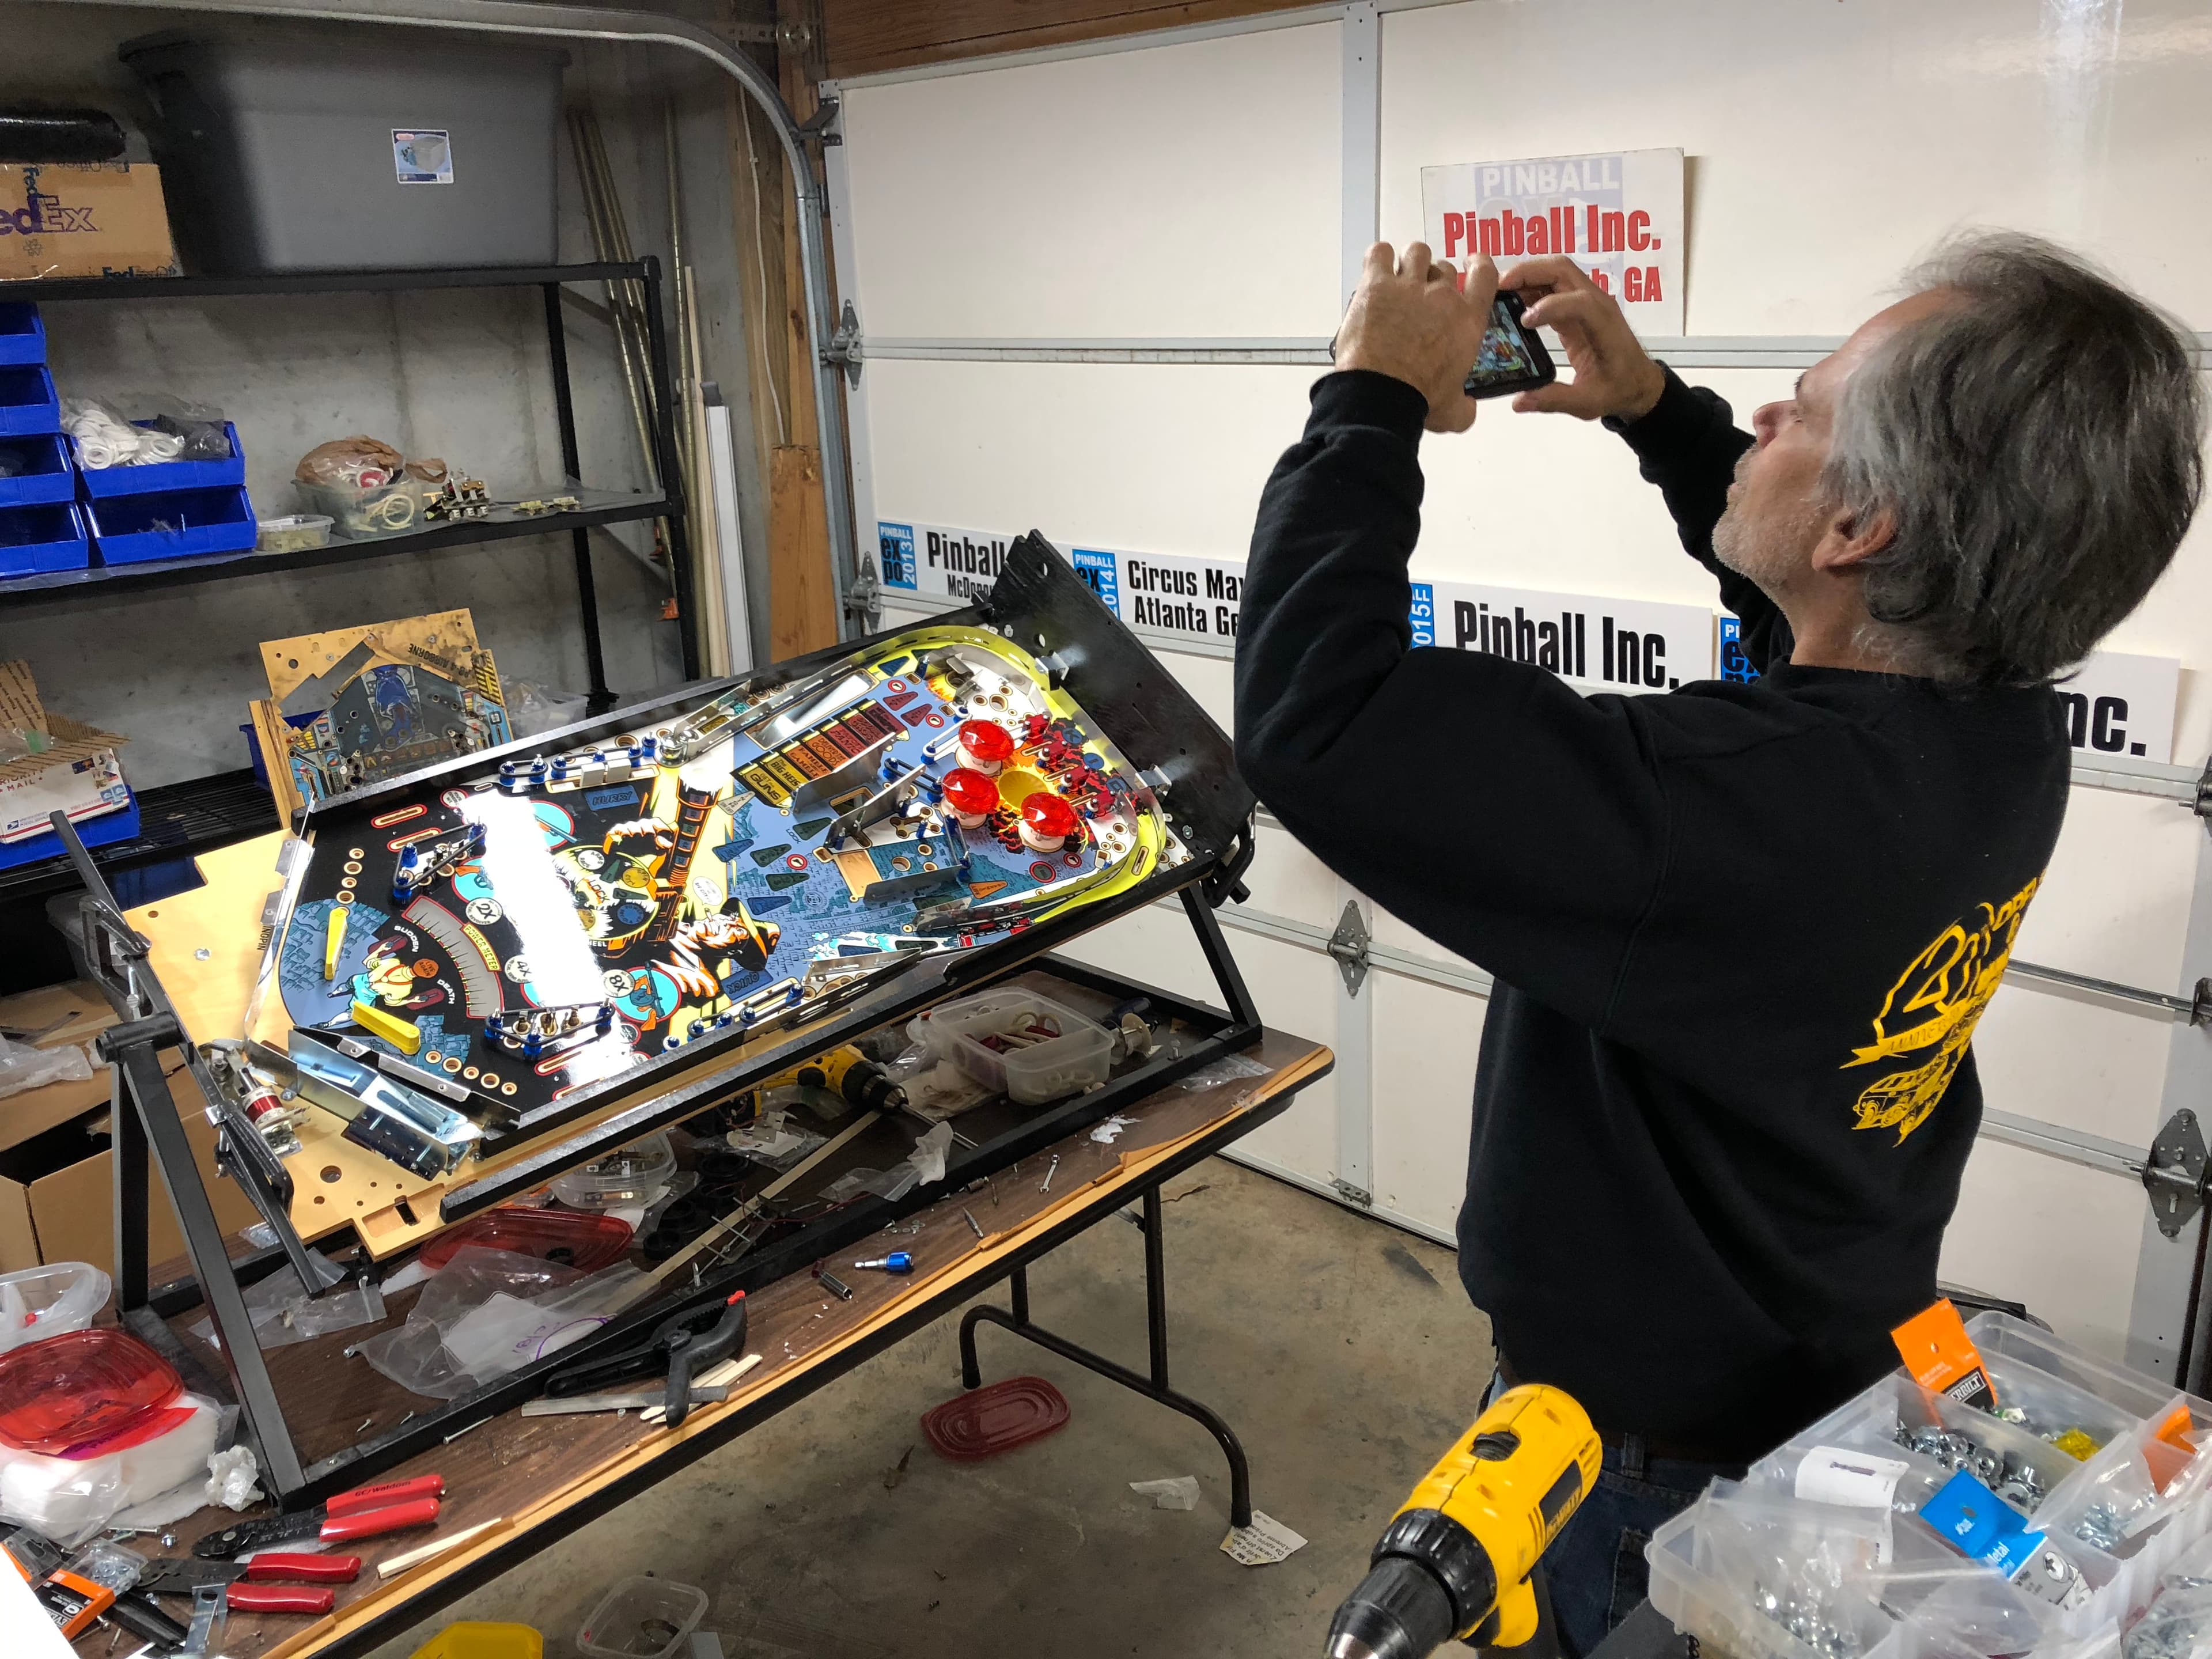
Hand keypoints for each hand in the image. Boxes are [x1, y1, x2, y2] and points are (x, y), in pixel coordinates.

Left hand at [1334, 242, 1496, 434]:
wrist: (1380, 394)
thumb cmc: (1416, 399)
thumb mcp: (1452, 410)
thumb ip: (1464, 406)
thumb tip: (1467, 409)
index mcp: (1467, 321)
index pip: (1485, 275)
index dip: (1478, 264)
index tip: (1472, 263)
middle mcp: (1442, 297)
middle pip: (1444, 267)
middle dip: (1434, 278)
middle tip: (1420, 295)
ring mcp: (1409, 286)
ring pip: (1416, 252)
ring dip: (1409, 262)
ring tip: (1399, 278)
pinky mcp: (1377, 285)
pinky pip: (1380, 253)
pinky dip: (1378, 257)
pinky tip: (1376, 270)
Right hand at [1498, 256, 1665, 420]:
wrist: (1638, 381)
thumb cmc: (1618, 389)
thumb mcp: (1588, 402)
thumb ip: (1554, 400)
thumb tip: (1518, 401)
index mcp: (1604, 326)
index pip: (1580, 302)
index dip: (1550, 306)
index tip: (1524, 322)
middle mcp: (1597, 304)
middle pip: (1562, 271)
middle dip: (1529, 273)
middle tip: (1498, 287)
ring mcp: (1587, 300)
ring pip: (1556, 271)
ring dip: (1527, 275)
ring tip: (1499, 290)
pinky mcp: (1577, 305)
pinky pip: (1553, 285)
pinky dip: (1531, 286)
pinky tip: (1511, 300)